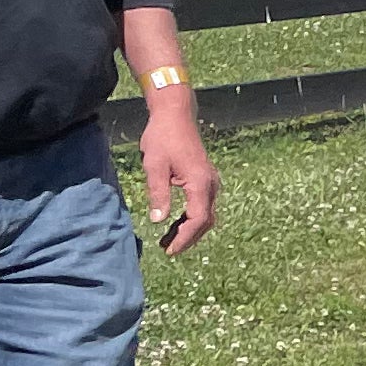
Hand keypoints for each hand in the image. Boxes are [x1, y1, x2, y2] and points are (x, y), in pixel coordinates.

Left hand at [139, 99, 220, 255]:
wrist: (175, 115)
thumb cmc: (163, 137)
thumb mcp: (155, 166)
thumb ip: (158, 194)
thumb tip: (158, 220)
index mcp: (200, 183)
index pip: (198, 219)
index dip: (185, 237)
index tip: (169, 249)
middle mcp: (211, 184)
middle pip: (206, 220)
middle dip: (188, 238)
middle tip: (168, 249)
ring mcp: (211, 181)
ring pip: (207, 214)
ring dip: (190, 229)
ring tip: (169, 239)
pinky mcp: (206, 178)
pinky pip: (204, 205)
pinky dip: (192, 218)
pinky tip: (176, 221)